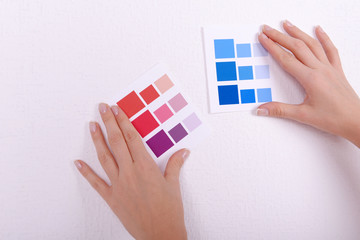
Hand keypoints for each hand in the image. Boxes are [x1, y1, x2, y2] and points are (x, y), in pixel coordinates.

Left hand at [75, 103, 188, 239]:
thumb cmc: (169, 210)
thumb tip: (183, 151)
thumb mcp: (174, 185)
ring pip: (105, 157)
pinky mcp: (112, 198)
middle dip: (109, 123)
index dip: (124, 122)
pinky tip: (78, 163)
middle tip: (103, 108)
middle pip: (117, 142)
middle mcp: (130, 173)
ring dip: (97, 140)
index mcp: (146, 167)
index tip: (118, 110)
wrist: (160, 234)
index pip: (132, 138)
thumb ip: (175, 165)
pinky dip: (86, 172)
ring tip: (91, 125)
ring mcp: (119, 185)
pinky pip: (96, 183)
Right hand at [257, 20, 359, 147]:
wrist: (356, 121)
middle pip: (296, 47)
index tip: (263, 38)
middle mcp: (320, 69)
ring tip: (287, 24)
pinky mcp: (337, 70)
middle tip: (267, 28)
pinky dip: (324, 38)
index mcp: (310, 79)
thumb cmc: (334, 118)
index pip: (286, 59)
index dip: (272, 47)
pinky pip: (330, 50)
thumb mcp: (303, 115)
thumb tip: (261, 109)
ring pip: (312, 45)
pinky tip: (319, 30)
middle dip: (280, 36)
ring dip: (298, 32)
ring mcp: (329, 68)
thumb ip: (280, 110)